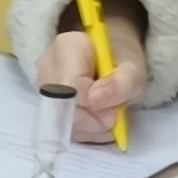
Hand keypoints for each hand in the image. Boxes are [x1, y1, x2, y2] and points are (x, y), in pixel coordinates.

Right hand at [38, 0, 146, 143]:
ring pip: (58, 119)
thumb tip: (95, 100)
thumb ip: (122, 83)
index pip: (70, 86)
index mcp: (68, 46)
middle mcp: (47, 65)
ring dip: (88, 128)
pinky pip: (60, 125)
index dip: (92, 106)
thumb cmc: (123, 58)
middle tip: (114, 117)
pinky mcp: (45, 102)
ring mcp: (42, 85)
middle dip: (91, 120)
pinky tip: (98, 121)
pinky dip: (83, 130)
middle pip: (60, 105)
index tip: (115, 111)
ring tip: (109, 118)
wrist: (110, 55)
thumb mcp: (135, 69)